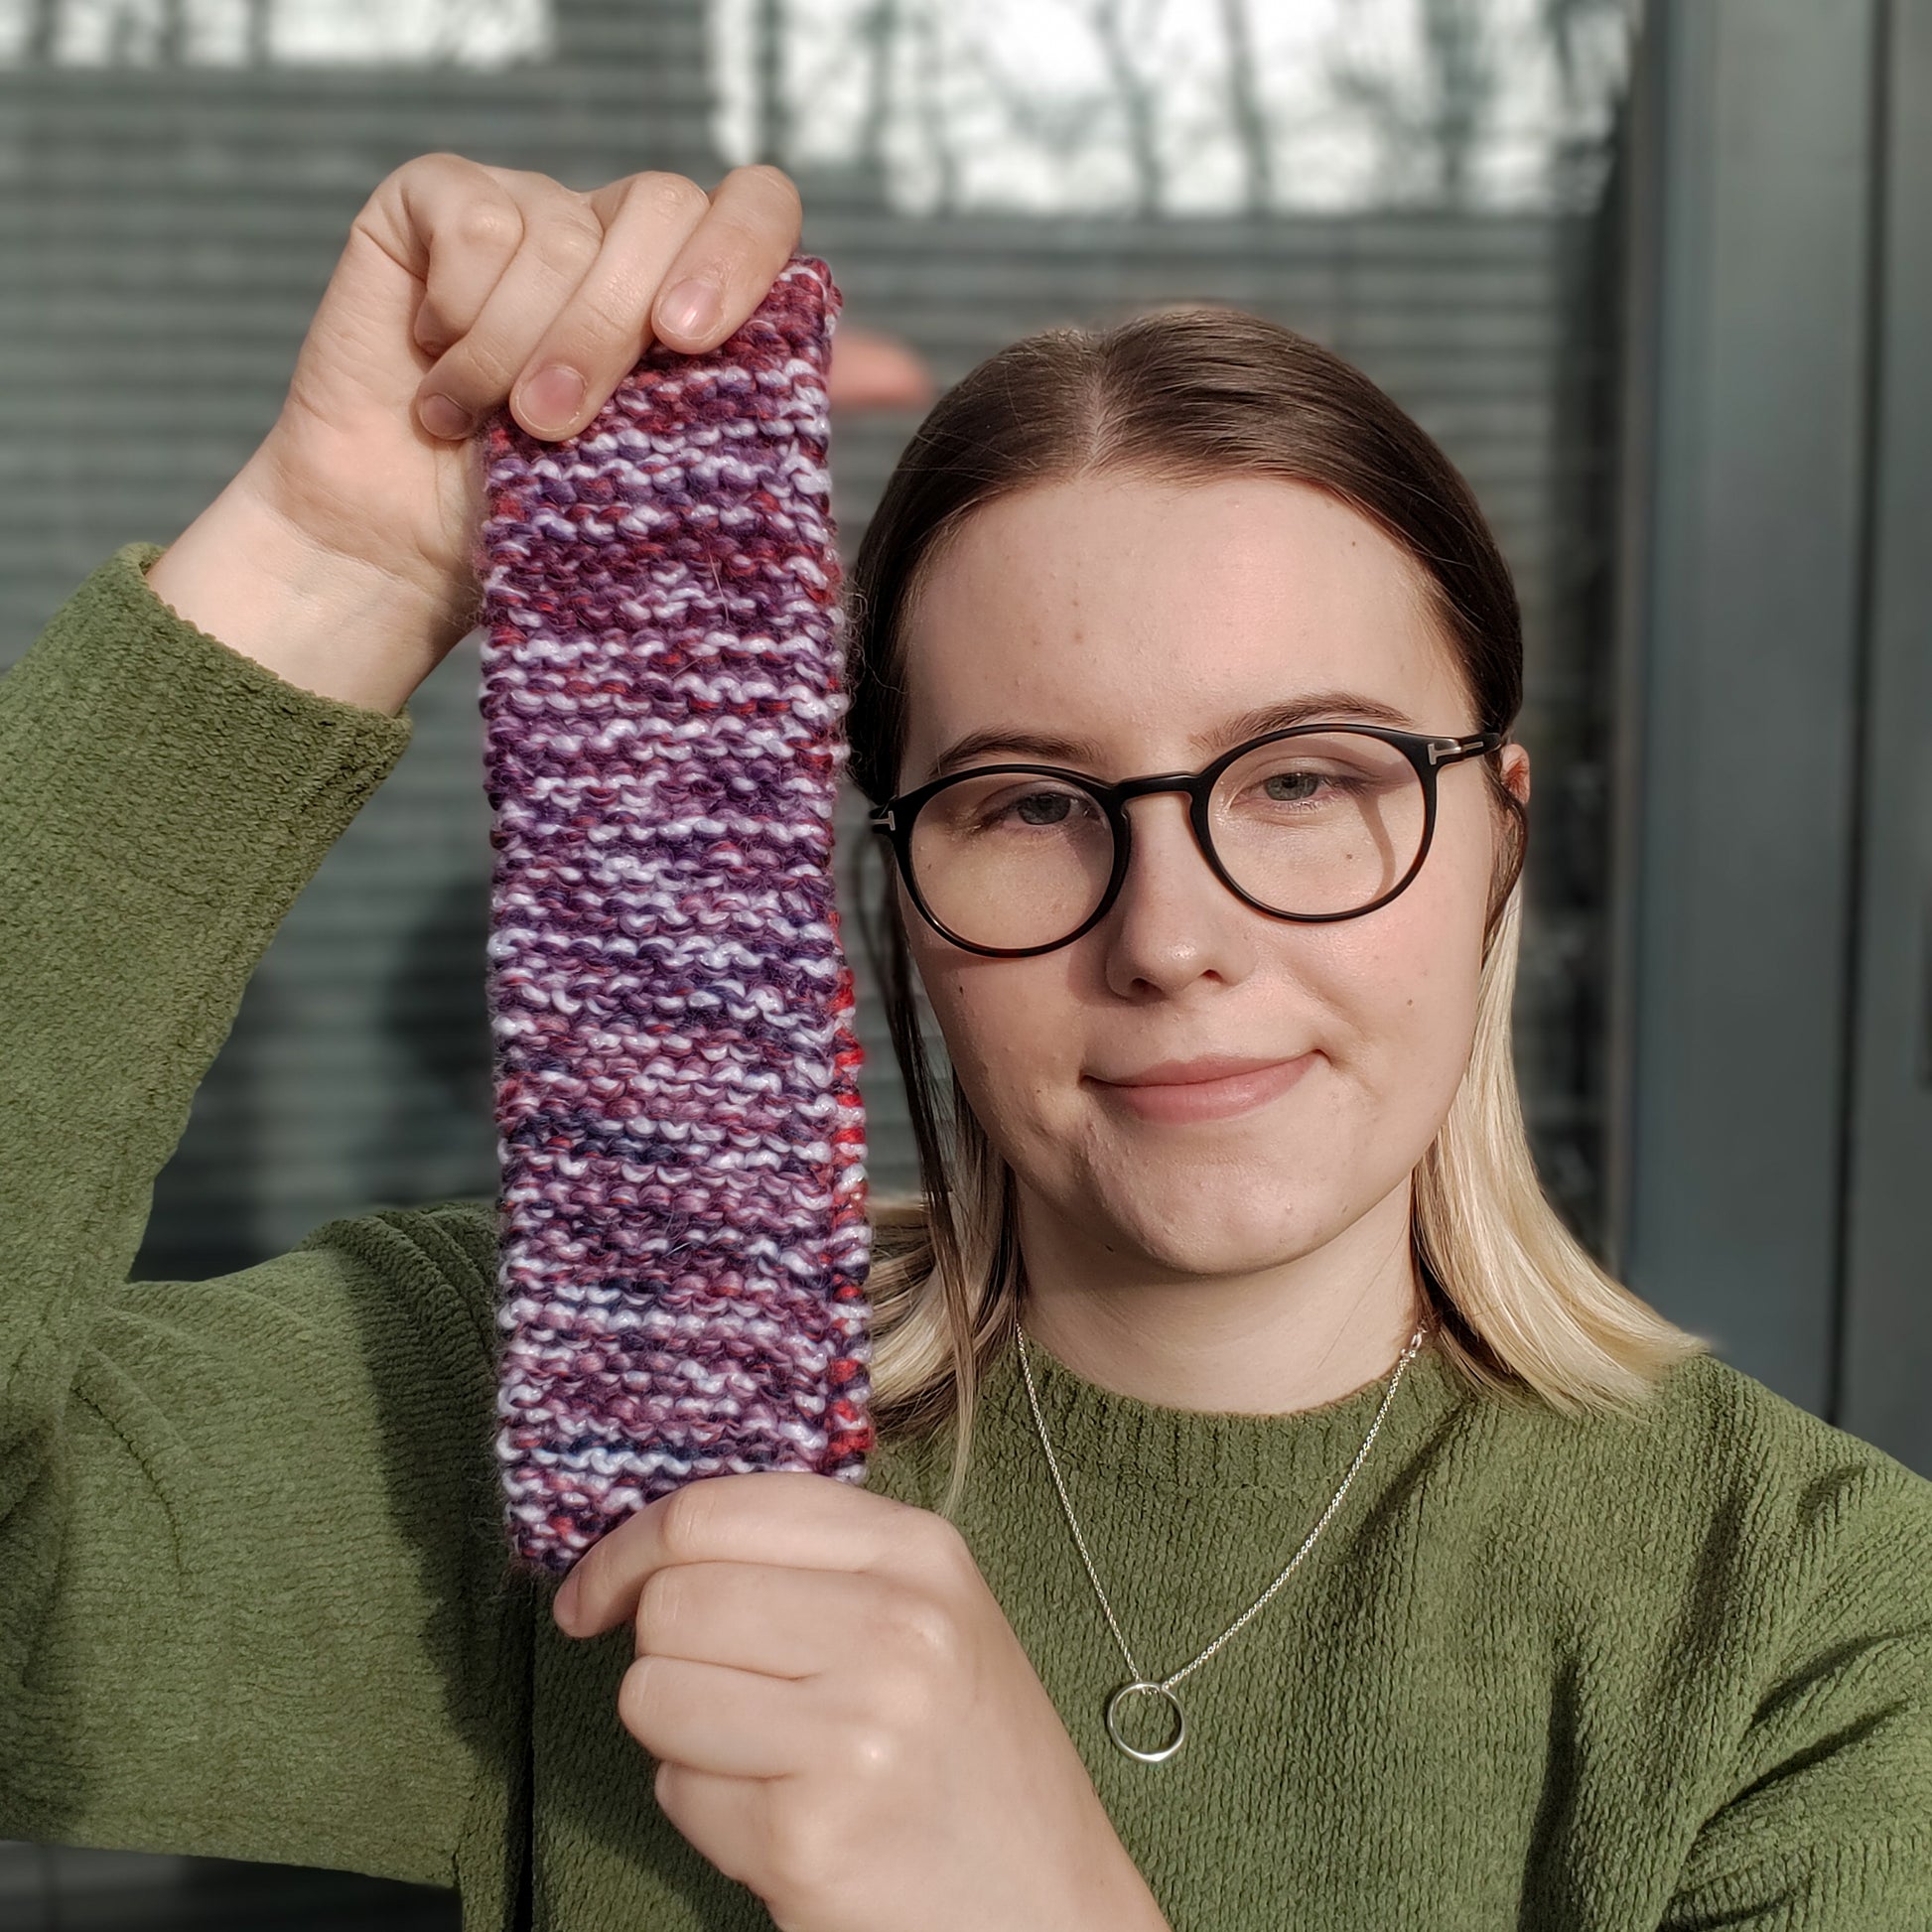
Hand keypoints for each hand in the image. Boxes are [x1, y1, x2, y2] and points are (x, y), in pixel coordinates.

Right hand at [241, 153, 806, 671]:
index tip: (691, 338)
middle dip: (606, 333)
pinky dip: (457, 313)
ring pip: (557, 226)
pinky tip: (437, 377)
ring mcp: (530, 210)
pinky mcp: (434, 204)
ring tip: (485, 425)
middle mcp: (618, 238)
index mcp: (691, 292)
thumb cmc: (553, 529)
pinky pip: (472, 216)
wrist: (408, 560)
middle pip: (657, 208)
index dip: (735, 252)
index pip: (754, 204)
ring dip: (517, 346)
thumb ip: (782, 414)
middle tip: (559, 427)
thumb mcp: (685, 483)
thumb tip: (905, 375)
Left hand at [552, 1470, 1169, 1931]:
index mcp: (917, 1551)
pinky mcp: (810, 1833)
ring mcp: (857, 1729)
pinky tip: (787, 1822)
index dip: (628, 1549)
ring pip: (652, 1692)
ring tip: (770, 1763)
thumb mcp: (926, 1615)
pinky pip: (676, 1792)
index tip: (592, 1593)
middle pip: (672, 1600)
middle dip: (664, 1655)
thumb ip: (810, 1561)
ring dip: (681, 1739)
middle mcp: (895, 1625)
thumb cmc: (966, 1758)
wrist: (1048, 1908)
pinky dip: (708, 1814)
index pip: (717, 1509)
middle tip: (720, 1698)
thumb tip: (647, 1548)